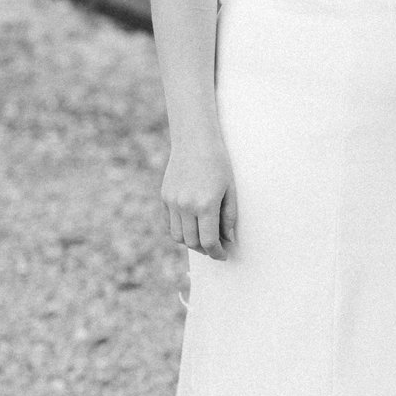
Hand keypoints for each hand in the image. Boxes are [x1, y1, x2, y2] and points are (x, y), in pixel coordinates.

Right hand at [161, 135, 237, 260]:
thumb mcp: (230, 190)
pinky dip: (180, 230)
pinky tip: (191, 226)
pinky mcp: (164, 197)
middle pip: (192, 242)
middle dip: (205, 249)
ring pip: (178, 236)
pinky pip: (169, 223)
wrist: (195, 140)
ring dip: (190, 242)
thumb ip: (229, 217)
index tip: (223, 255)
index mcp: (205, 205)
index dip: (217, 253)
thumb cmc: (218, 163)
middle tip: (215, 247)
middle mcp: (186, 206)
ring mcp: (172, 202)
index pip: (209, 241)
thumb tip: (228, 239)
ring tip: (202, 237)